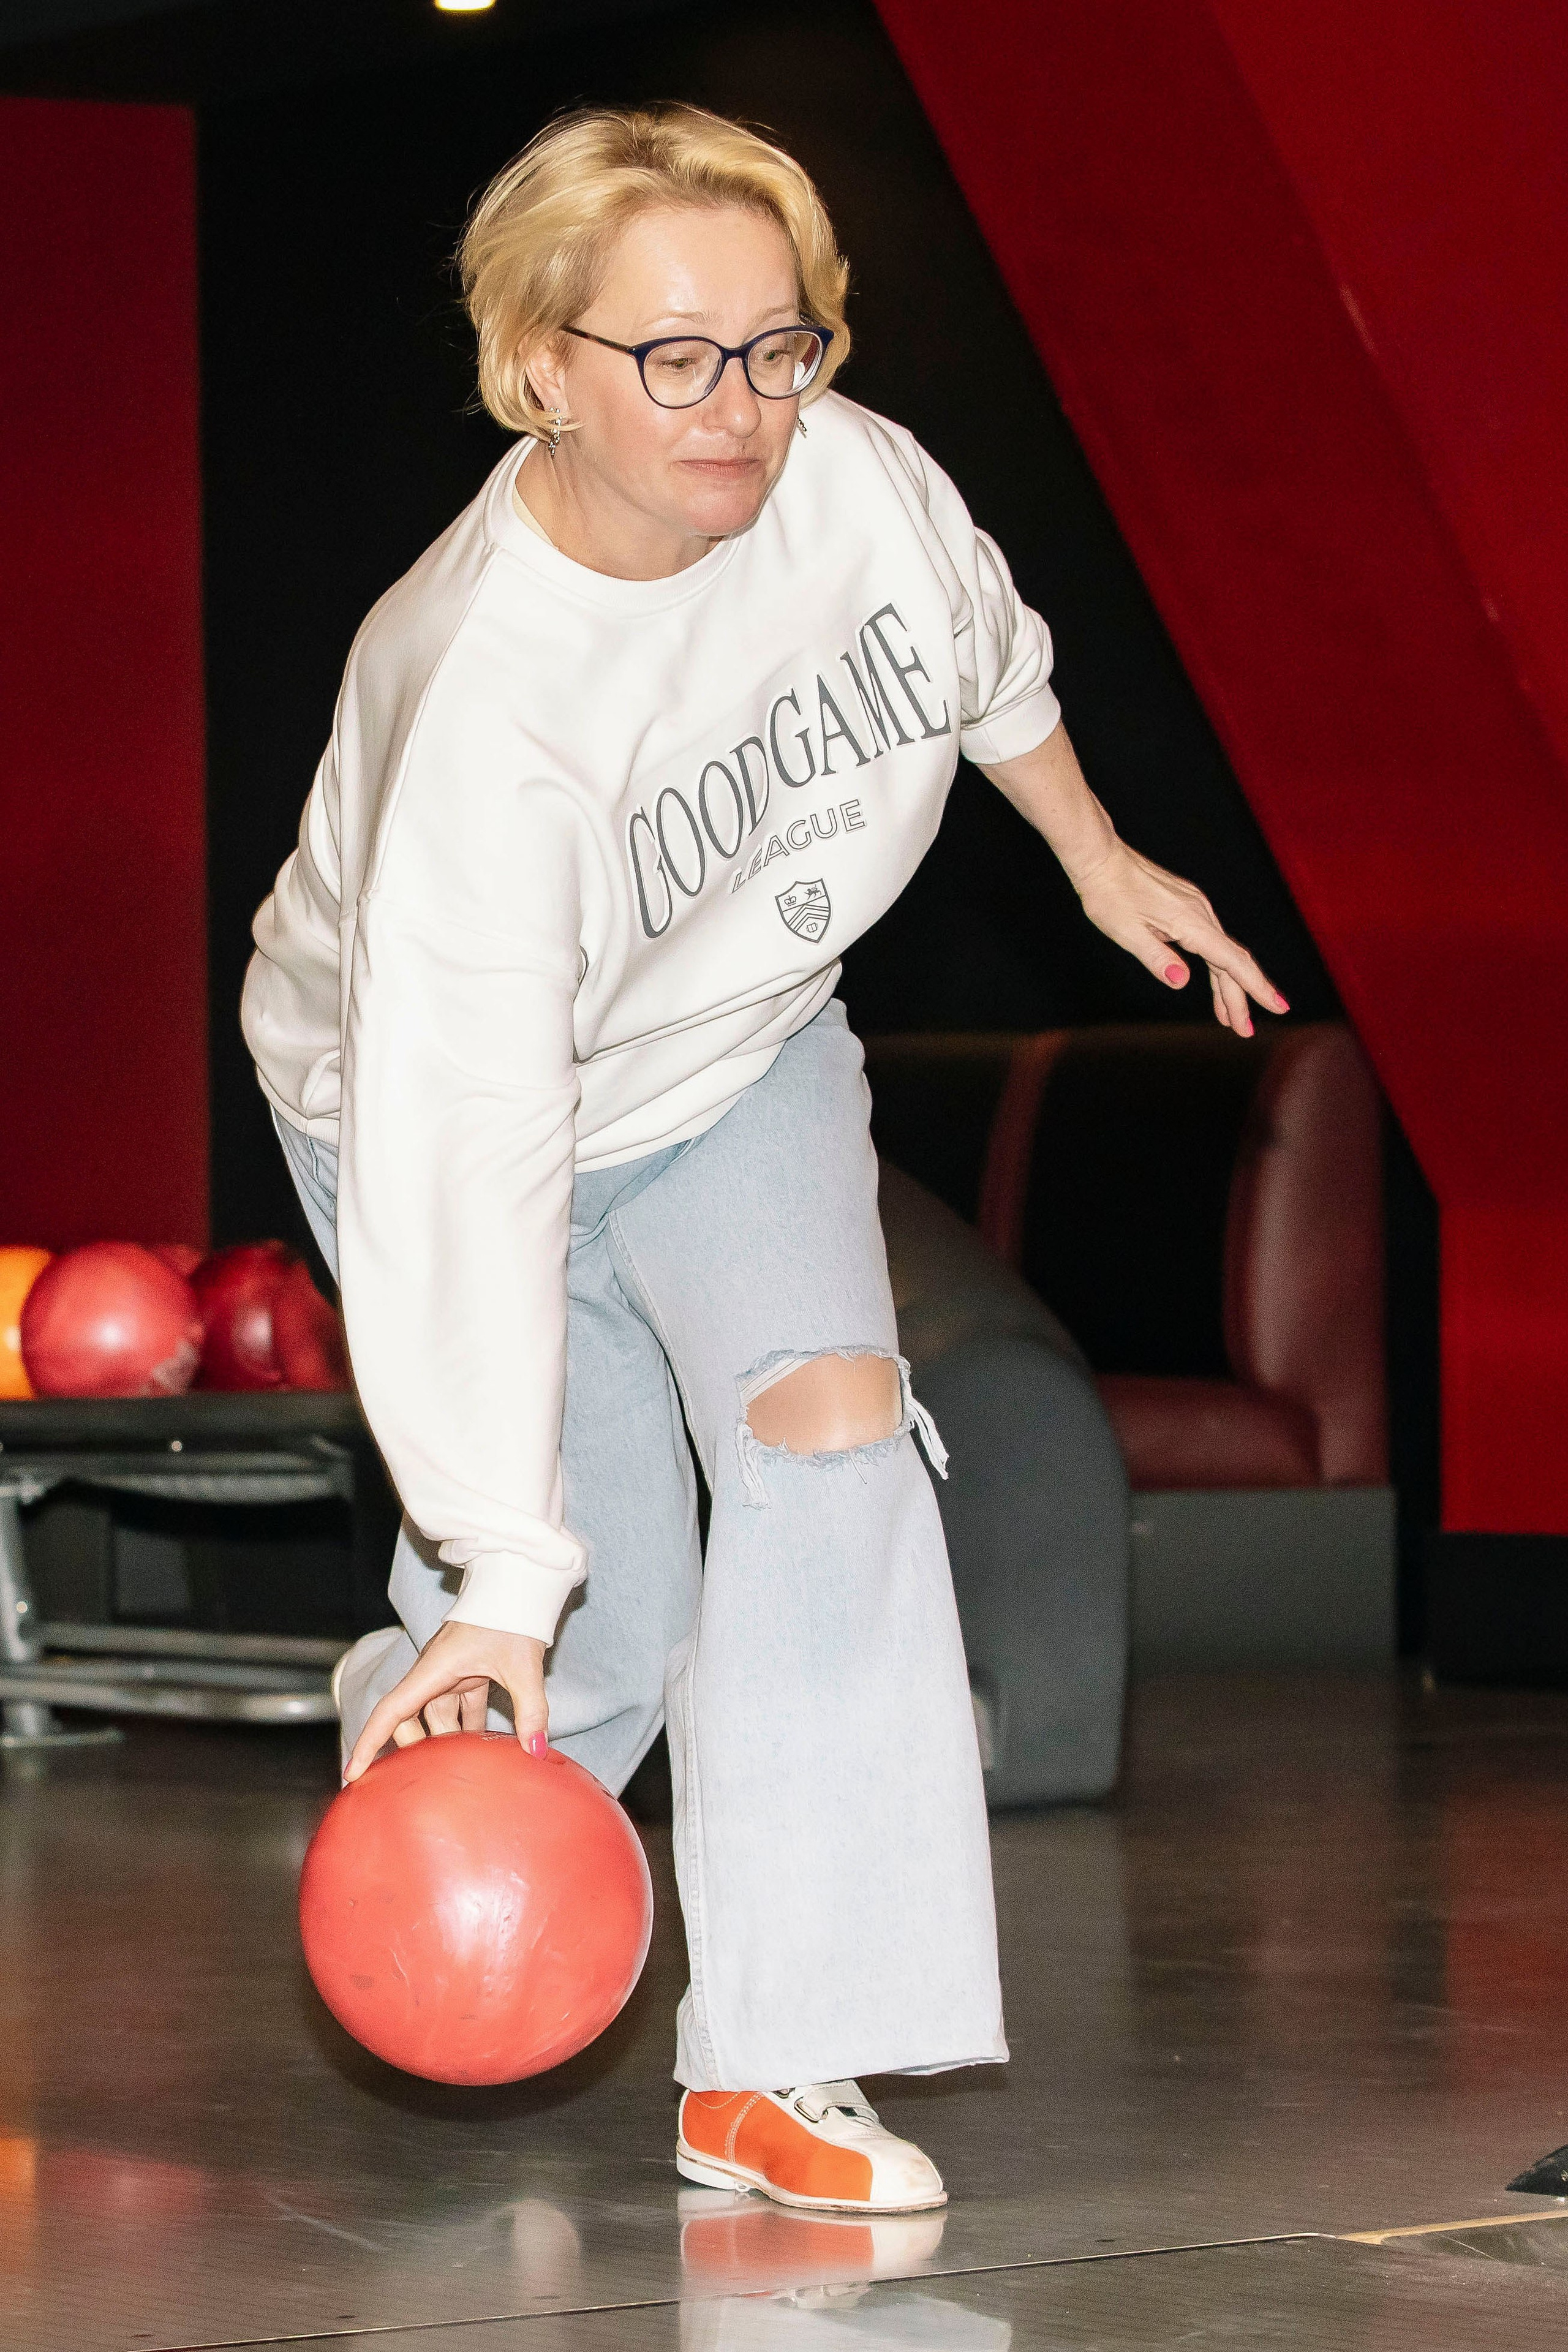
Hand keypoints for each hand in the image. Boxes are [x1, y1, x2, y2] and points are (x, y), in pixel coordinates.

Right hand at [343, 1620, 547, 1783]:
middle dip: (414, 1749)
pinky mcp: (471, 1671)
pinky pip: (461, 1706)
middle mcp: (436, 1672)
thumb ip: (531, 1710)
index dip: (369, 1743)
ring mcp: (453, 1671)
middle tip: (423, 1782)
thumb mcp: (522, 1665)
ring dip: (447, 1741)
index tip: (352, 1774)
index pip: (391, 1711)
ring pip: (437, 1715)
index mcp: (434, 1669)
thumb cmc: (512, 1615)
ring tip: (459, 1773)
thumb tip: (536, 1750)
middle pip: (410, 1719)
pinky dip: (469, 1727)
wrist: (520, 1583)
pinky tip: (485, 1748)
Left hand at [1072, 840, 1287, 1034]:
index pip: (1232, 961)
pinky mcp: (1187, 906)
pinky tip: (1214, 983)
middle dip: (1240, 998)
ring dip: (1227, 986)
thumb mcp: (1126, 931)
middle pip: (1229, 962)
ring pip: (1221, 953)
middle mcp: (1200, 913)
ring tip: (1230, 1018)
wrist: (1101, 858)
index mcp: (1190, 922)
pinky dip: (1215, 967)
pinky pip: (1210, 942)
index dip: (1256, 986)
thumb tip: (1181, 981)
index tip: (1278, 1006)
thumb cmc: (1109, 895)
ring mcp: (1196, 908)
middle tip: (1245, 1031)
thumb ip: (1155, 957)